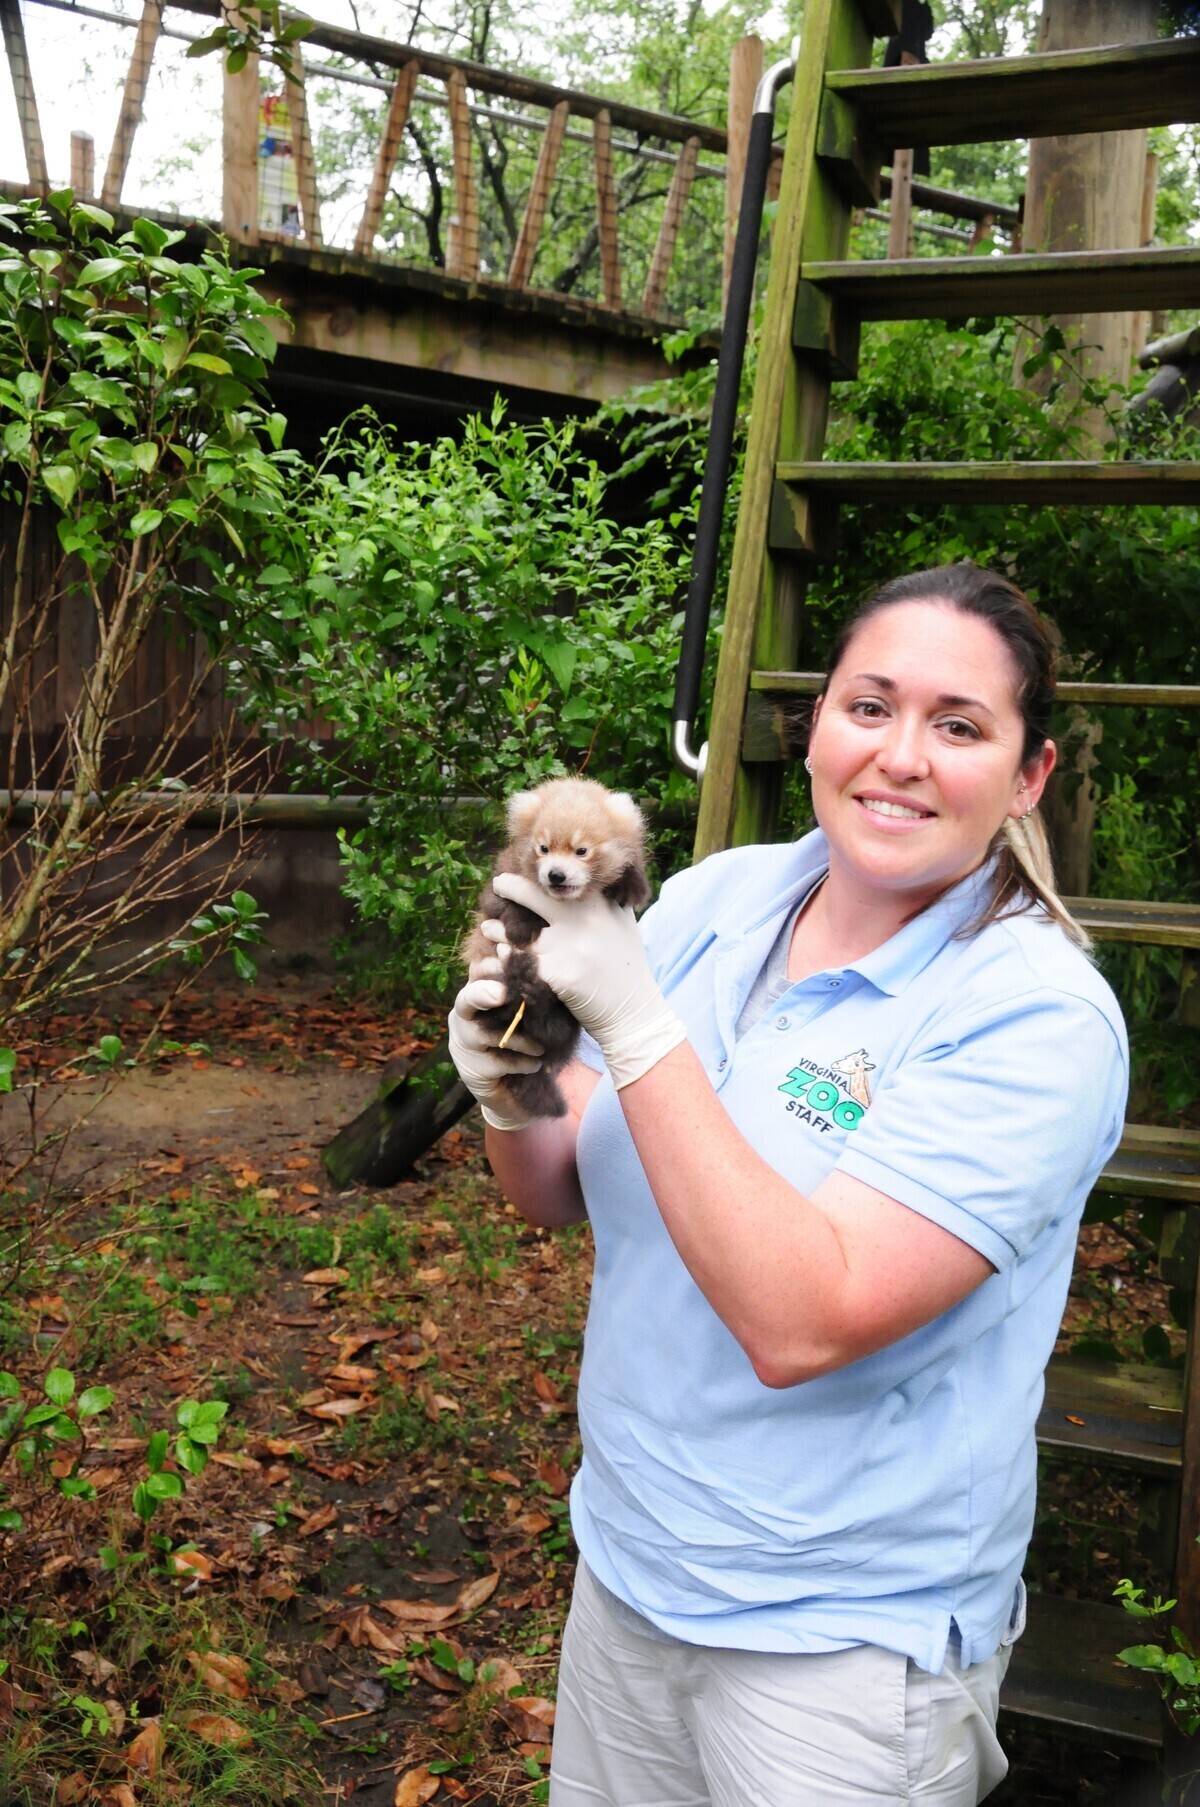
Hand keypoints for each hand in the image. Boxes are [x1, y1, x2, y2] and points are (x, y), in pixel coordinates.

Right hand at [447, 970, 544, 1131]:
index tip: (511, 959)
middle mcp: (463, 1016)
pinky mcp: (470, 1070)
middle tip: (503, 994)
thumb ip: (525, 993)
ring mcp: (463, 1043)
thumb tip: (541, 967)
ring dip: (521, 1039)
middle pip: (466, 999)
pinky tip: (536, 1065)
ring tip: (541, 1047)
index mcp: (476, 994)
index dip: (494, 967)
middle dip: (483, 994)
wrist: (515, 1089)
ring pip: (486, 1034)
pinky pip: (498, 1062)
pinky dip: (522, 1063)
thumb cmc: (522, 1040)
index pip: (478, 973)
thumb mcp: (525, 1013)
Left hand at [489, 873, 685, 1089]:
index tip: (520, 871)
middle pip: (533, 895)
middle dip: (509, 888)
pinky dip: (509, 960)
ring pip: (521, 933)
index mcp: (599, 903)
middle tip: (497, 885)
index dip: (536, 875)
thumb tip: (579, 877)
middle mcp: (584, 919)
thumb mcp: (623, 924)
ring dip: (500, 931)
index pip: (559, 880)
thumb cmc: (627, 967)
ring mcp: (570, 946)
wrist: (634, 1013)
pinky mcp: (559, 974)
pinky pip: (523, 963)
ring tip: (488, 928)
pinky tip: (501, 957)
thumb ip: (605, 899)